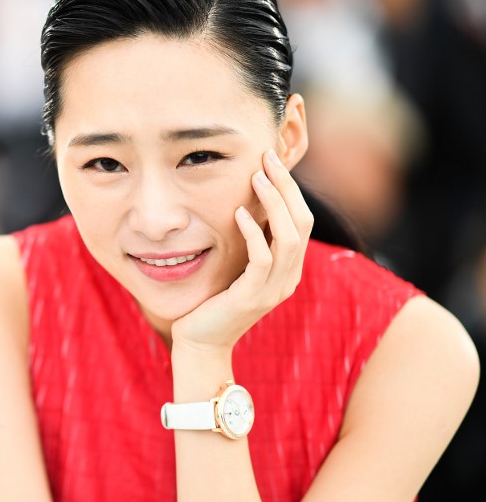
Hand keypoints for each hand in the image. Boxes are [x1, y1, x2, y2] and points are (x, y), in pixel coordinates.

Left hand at [171, 149, 313, 352]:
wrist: (200, 344)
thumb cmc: (213, 302)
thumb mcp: (237, 269)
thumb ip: (251, 244)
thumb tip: (251, 206)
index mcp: (288, 270)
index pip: (301, 221)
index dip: (290, 189)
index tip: (271, 161)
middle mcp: (287, 279)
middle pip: (301, 224)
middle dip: (286, 187)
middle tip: (268, 158)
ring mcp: (272, 290)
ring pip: (287, 238)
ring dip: (274, 203)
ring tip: (257, 177)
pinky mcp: (251, 297)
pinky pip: (261, 259)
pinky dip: (253, 232)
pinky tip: (240, 212)